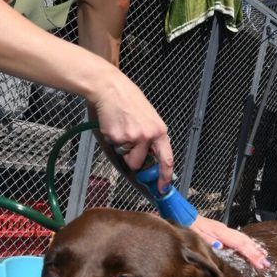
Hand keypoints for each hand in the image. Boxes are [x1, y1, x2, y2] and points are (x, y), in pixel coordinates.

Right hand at [90, 68, 173, 191]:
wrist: (110, 88)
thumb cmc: (128, 99)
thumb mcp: (149, 116)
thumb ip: (151, 137)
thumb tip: (150, 156)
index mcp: (159, 131)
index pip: (167, 159)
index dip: (165, 177)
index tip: (163, 188)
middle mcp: (148, 136)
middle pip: (138, 164)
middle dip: (131, 159)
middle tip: (127, 143)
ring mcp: (132, 137)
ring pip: (125, 157)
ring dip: (121, 149)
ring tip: (120, 129)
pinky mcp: (117, 137)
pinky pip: (114, 148)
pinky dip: (112, 140)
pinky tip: (114, 125)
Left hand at [190, 216, 270, 269]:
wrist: (187, 217)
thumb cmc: (191, 227)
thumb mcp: (197, 235)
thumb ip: (209, 240)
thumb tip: (220, 246)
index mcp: (220, 232)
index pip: (240, 245)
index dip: (251, 255)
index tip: (260, 264)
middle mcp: (226, 230)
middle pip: (246, 242)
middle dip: (257, 253)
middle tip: (266, 264)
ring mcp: (226, 230)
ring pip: (244, 239)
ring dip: (255, 248)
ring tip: (264, 257)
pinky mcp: (224, 231)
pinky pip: (240, 238)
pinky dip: (249, 243)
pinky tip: (253, 247)